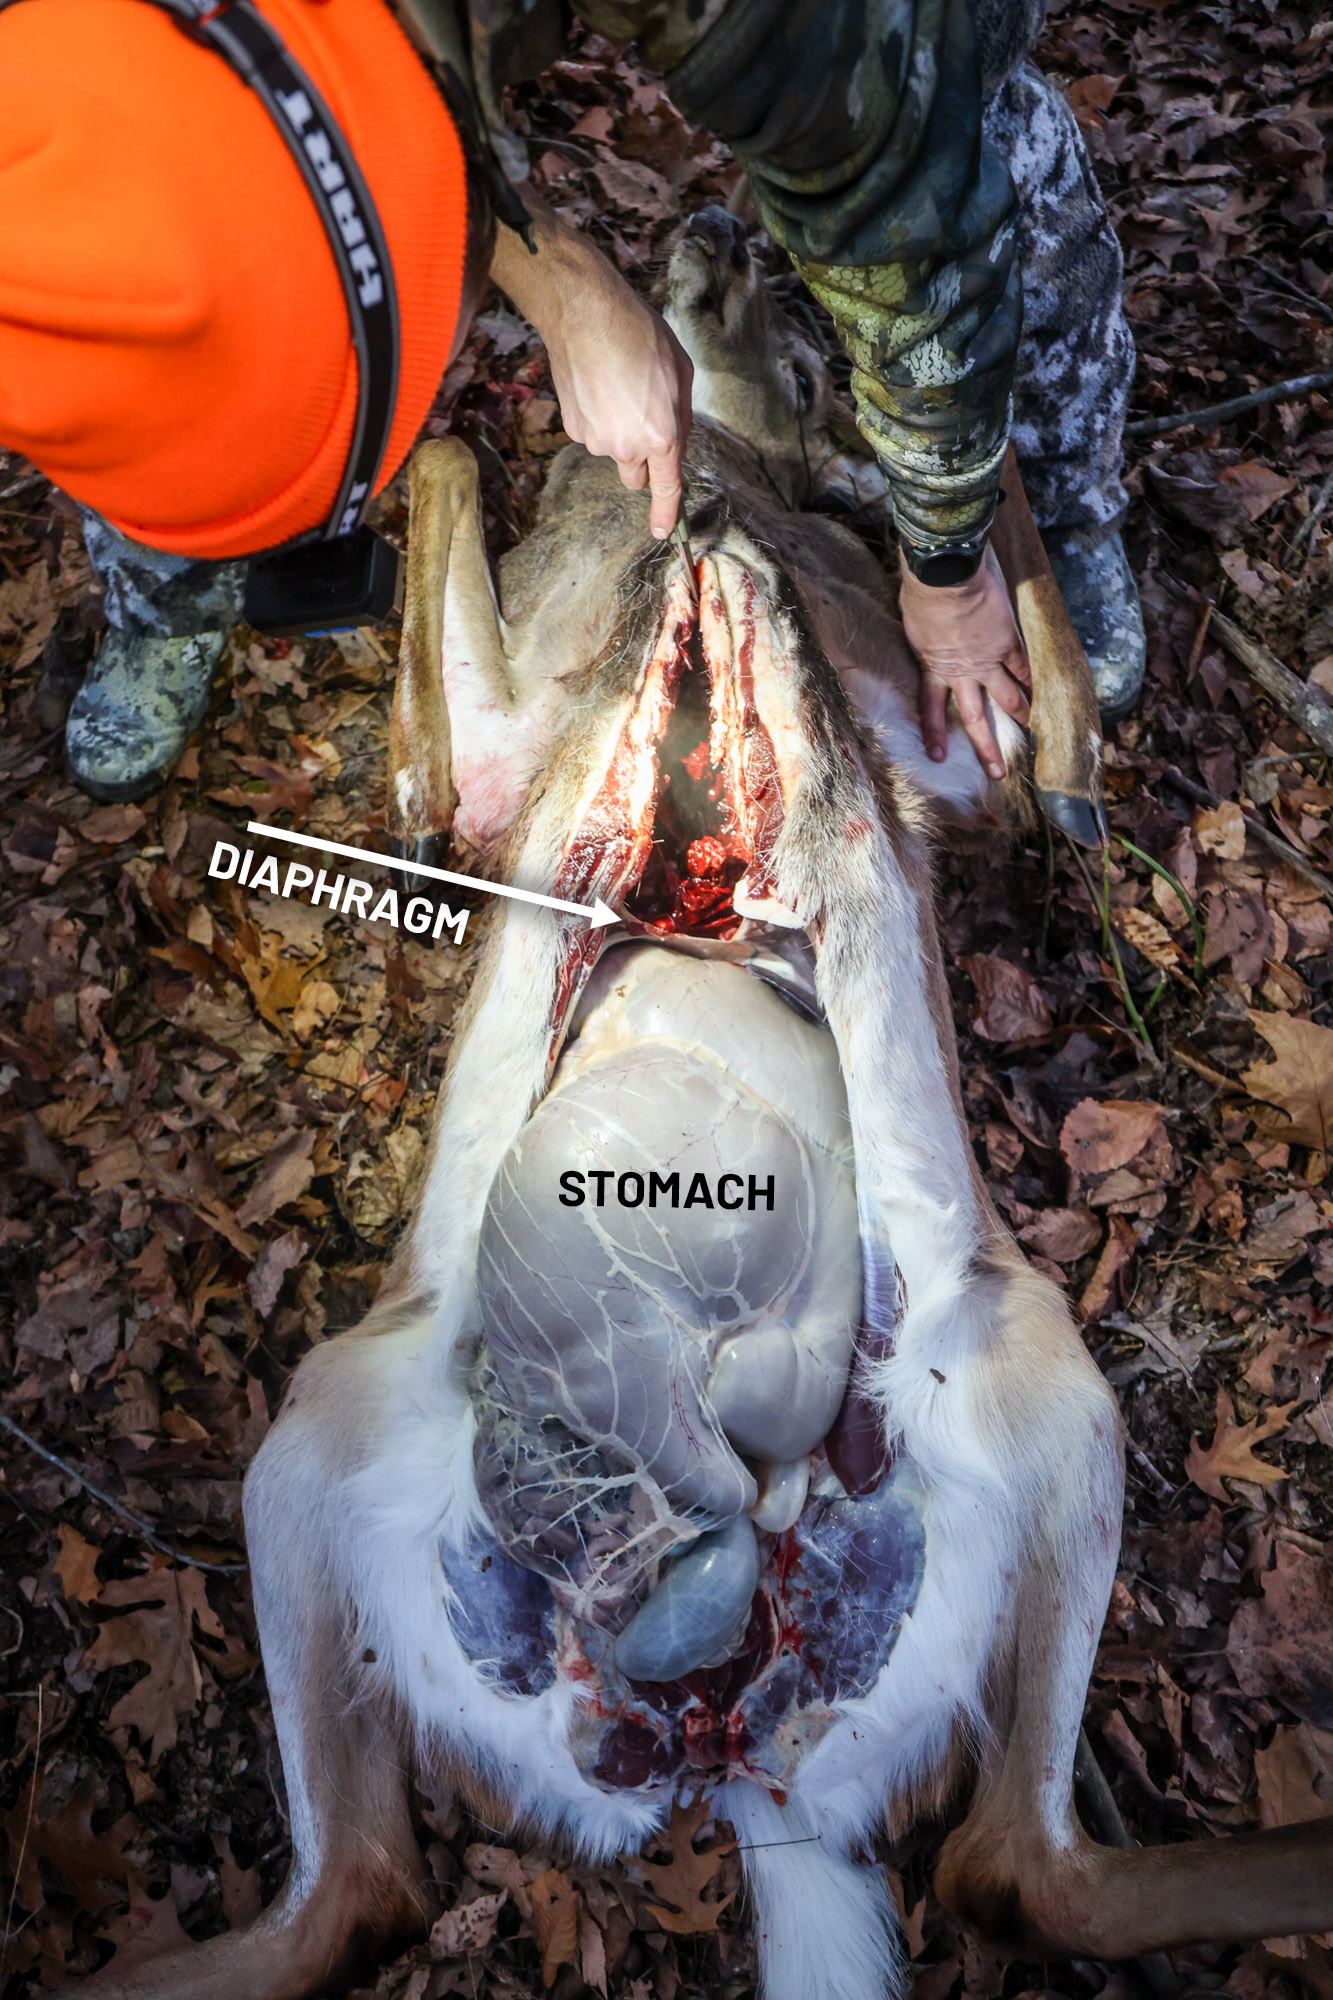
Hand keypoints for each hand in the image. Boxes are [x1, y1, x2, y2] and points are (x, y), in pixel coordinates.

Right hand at [546, 288, 692, 538]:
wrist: (585, 314)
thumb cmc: (640, 336)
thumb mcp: (681, 373)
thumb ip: (681, 418)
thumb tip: (675, 446)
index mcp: (661, 436)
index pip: (667, 489)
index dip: (667, 515)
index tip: (664, 533)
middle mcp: (626, 447)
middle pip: (637, 478)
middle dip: (643, 461)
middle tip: (643, 420)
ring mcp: (596, 440)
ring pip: (614, 452)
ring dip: (619, 431)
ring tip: (618, 387)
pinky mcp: (574, 428)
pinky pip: (593, 434)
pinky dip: (598, 418)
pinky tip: (598, 386)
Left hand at [898, 545, 1031, 779]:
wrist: (943, 575)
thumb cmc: (921, 590)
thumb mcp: (913, 620)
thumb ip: (923, 633)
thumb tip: (924, 628)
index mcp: (932, 666)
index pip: (931, 708)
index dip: (934, 732)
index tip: (938, 756)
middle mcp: (961, 672)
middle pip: (974, 717)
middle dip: (986, 746)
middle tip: (998, 772)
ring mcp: (986, 660)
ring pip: (1007, 698)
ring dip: (1022, 718)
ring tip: (1033, 738)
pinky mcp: (1006, 643)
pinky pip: (1024, 668)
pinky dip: (1035, 684)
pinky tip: (1047, 699)